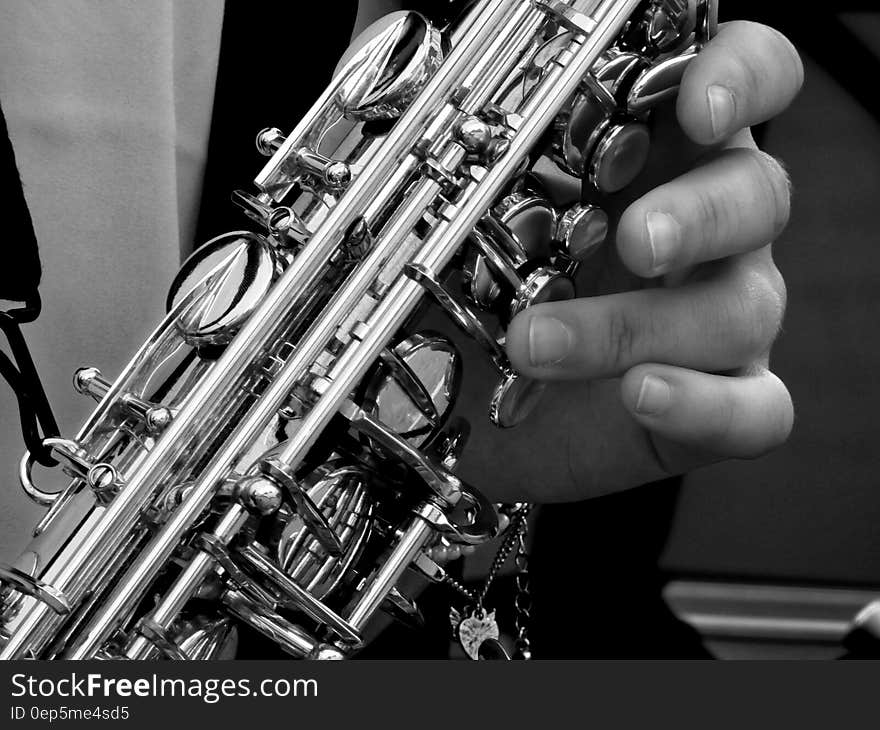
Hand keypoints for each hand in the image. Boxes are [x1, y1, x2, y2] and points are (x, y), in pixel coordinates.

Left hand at [458, 21, 802, 501]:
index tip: (698, 103)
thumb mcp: (460, 195)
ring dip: (644, 326)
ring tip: (542, 343)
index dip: (742, 80)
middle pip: (758, 196)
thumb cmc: (487, 291)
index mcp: (661, 160)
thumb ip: (447, 119)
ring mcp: (717, 318)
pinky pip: (755, 409)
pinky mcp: (716, 402)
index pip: (744, 88)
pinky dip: (706, 404)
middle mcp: (706, 232)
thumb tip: (389, 35)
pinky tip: (641, 393)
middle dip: (701, 215)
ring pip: (743, 307)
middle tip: (634, 241)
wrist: (483, 408)